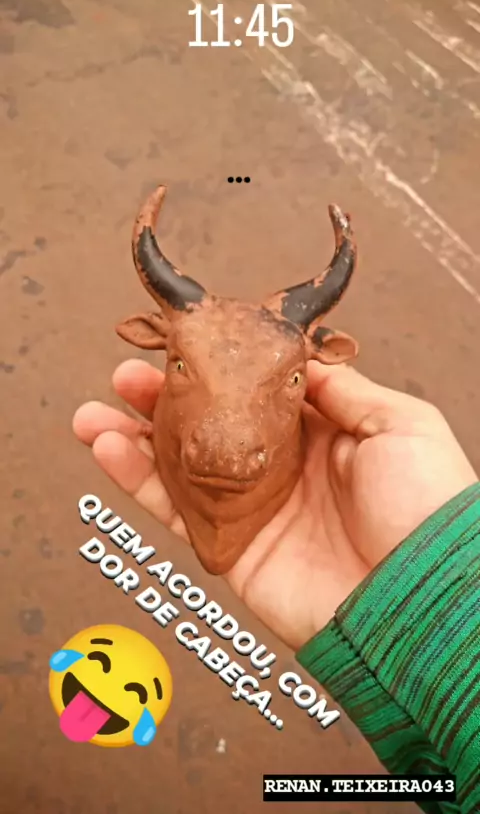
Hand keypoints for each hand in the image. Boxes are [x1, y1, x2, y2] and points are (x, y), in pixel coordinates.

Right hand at [73, 359, 476, 651]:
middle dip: (168, 397)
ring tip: (99, 408)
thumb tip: (301, 357)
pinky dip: (136, 480)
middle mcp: (283, 469)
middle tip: (133, 371)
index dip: (223, 366)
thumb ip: (344, 387)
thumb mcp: (400, 423)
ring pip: (181, 464)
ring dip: (136, 435)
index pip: (258, 391)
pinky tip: (108, 448)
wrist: (420, 600)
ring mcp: (254, 508)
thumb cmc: (428, 509)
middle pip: (211, 424)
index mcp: (325, 435)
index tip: (192, 341)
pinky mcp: (232, 548)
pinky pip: (174, 510)